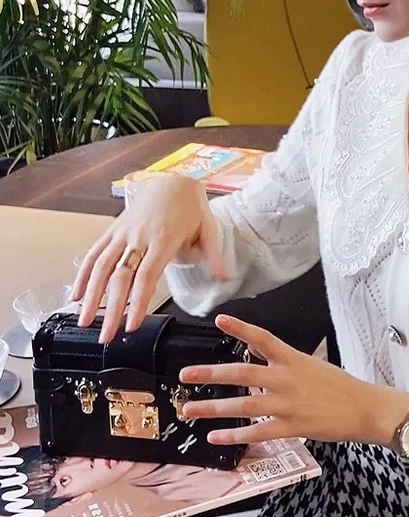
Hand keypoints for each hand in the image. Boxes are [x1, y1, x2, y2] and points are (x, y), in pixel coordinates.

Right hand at [71, 174, 228, 342]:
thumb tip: (224, 278)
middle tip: (107, 336)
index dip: (137, 303)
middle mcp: (139, 236)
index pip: (147, 276)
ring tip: (84, 321)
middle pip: (120, 277)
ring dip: (90, 296)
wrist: (173, 180)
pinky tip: (76, 294)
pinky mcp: (113, 229)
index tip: (132, 325)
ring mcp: (123, 233)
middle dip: (111, 310)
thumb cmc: (191, 205)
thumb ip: (214, 255)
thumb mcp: (209, 228)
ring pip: (100, 266)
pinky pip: (94, 252)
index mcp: (164, 238)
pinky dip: (83, 274)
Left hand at [179, 315, 408, 445]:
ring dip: (213, 408)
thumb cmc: (341, 386)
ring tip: (190, 409)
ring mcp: (287, 404)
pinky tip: (216, 437)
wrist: (364, 409)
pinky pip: (256, 433)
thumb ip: (286, 363)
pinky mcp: (291, 428)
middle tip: (186, 374)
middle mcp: (287, 379)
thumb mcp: (314, 365)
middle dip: (211, 373)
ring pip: (243, 405)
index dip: (240, 329)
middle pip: (242, 372)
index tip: (219, 320)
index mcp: (294, 359)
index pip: (263, 339)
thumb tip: (262, 358)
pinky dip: (234, 436)